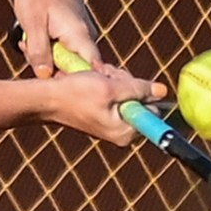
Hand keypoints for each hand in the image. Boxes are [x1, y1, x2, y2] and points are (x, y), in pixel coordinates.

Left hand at [12, 0, 98, 77]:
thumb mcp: (32, 21)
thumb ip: (38, 50)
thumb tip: (44, 76)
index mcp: (79, 36)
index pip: (91, 70)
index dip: (77, 84)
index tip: (56, 85)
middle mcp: (86, 38)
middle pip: (73, 70)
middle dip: (49, 68)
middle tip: (28, 51)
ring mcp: (81, 36)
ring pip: (64, 60)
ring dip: (44, 56)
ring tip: (27, 40)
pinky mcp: (74, 34)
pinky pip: (62, 50)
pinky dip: (46, 47)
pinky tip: (33, 37)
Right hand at [40, 66, 165, 145]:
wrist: (47, 98)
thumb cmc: (75, 94)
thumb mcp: (111, 87)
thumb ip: (139, 89)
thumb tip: (163, 91)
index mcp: (125, 132)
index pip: (152, 110)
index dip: (142, 91)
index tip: (122, 83)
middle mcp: (121, 132)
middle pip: (141, 100)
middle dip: (126, 83)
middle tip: (106, 78)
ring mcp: (113, 123)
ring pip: (128, 94)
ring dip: (116, 80)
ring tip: (97, 78)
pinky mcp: (105, 115)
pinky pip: (116, 95)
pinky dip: (109, 84)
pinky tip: (95, 80)